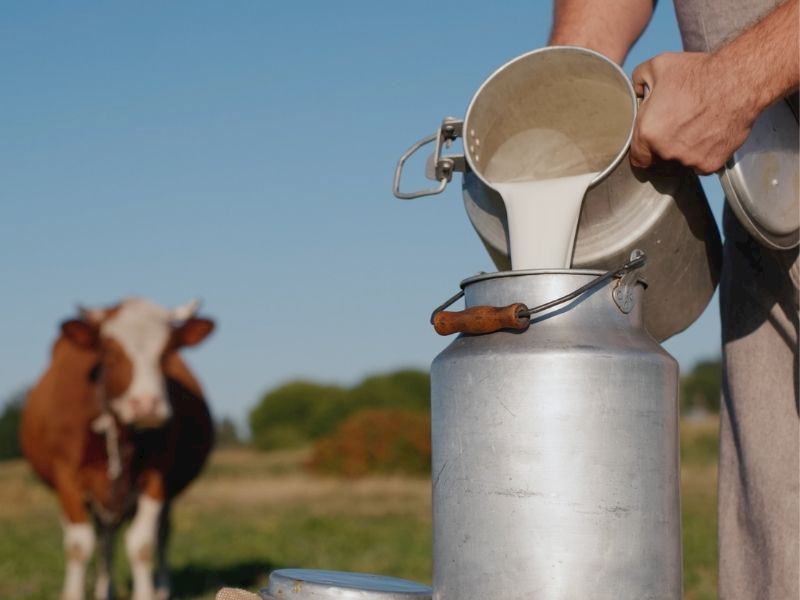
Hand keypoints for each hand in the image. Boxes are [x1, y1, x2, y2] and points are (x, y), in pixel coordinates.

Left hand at [630, 52, 759, 174]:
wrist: (739, 81)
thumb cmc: (699, 73)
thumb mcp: (658, 66)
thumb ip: (638, 79)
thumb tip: (637, 89)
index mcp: (647, 133)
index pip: (638, 157)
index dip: (644, 149)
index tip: (652, 142)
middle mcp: (666, 151)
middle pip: (661, 157)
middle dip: (666, 144)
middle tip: (680, 123)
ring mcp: (689, 160)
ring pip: (682, 161)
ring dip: (686, 149)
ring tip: (698, 125)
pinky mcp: (711, 163)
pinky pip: (703, 163)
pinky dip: (706, 152)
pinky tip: (711, 132)